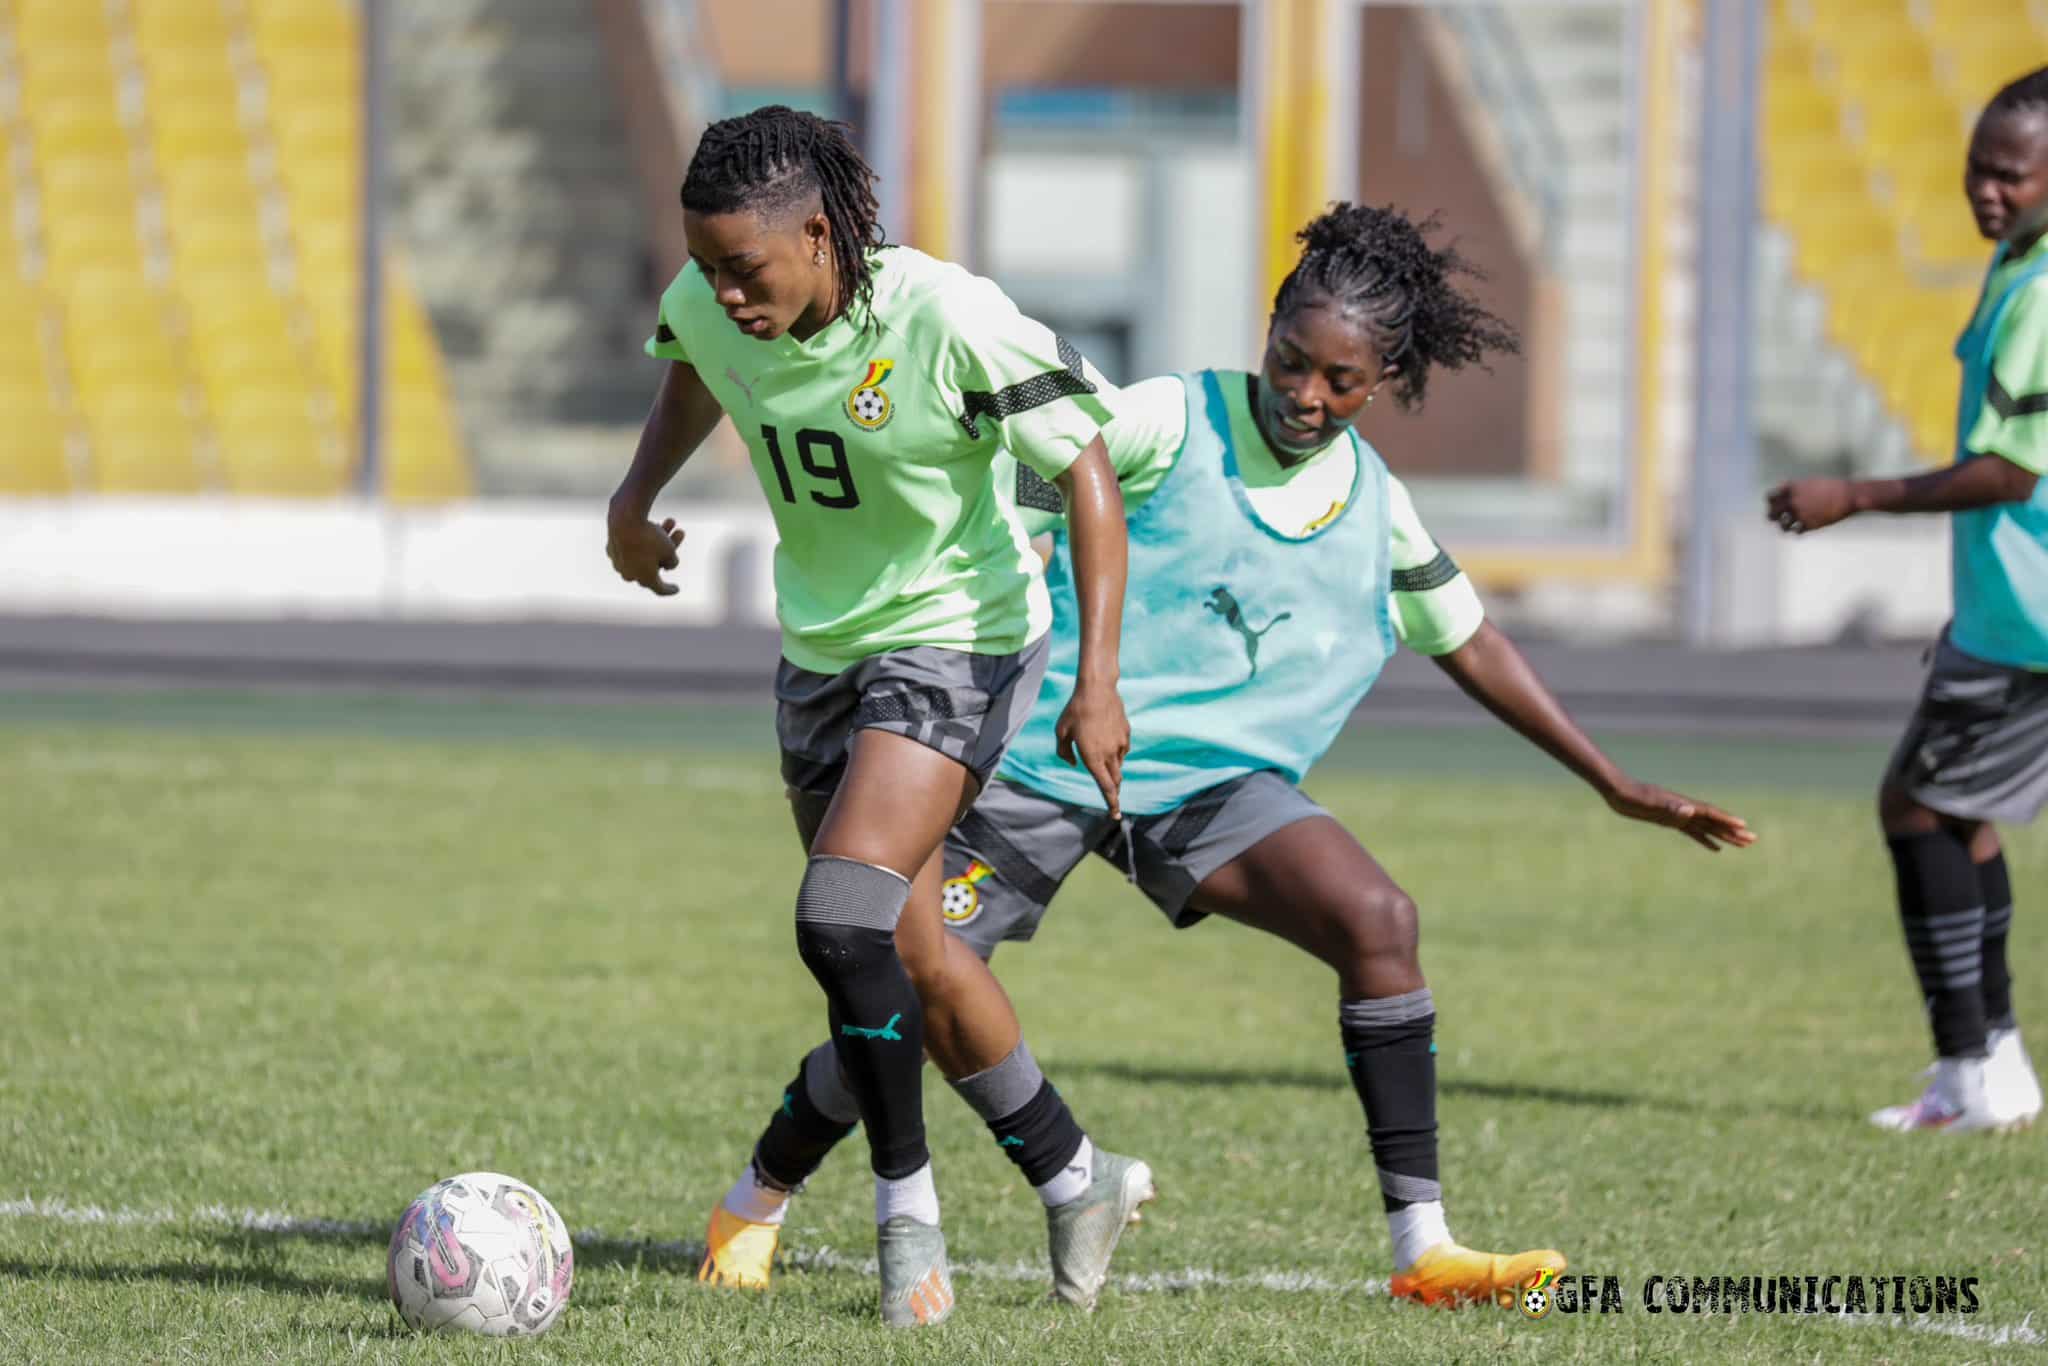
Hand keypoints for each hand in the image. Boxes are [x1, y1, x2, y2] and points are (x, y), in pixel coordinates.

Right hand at [606, 511, 685, 596]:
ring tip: (671, 521)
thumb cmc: (650, 538)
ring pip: (643, 552)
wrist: (623, 521)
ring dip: (659, 538)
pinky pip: (631, 546)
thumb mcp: (669, 549)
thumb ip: (672, 561)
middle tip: (681, 532)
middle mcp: (630, 575)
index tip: (676, 589)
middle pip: (655, 563)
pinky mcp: (611, 549)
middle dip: (669, 548)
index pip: (660, 589)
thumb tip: (667, 564)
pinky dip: (642, 537)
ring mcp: (618, 563)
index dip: (669, 589)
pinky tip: (653, 524)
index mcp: (645, 580)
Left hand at [1054, 679, 1129, 819]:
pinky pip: (1122, 749)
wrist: (1097, 689)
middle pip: (1115, 781)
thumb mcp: (1061, 731)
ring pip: (1119, 764)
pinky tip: (1107, 741)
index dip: (1111, 803)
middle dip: (1114, 791)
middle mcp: (1109, 754)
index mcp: (1093, 757)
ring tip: (1101, 758)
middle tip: (1112, 799)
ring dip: (1112, 769)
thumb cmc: (1075, 710)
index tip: (1115, 815)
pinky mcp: (1126, 733)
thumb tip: (1074, 762)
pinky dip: (1116, 752)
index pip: (1105, 787)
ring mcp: (1120, 743)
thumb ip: (1064, 752)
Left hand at [1602, 778, 1755, 851]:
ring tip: (1742, 844)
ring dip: (1724, 836)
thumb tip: (1690, 810)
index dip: (1726, 820)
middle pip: (1714, 822)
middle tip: (1752, 839)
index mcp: (1683, 805)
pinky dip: (1706, 840)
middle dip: (1733, 831)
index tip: (1744, 826)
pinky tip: (1715, 848)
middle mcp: (1686, 810)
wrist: (1619, 793)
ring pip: (1708, 828)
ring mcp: (1680, 815)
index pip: (1710, 814)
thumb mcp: (1650, 803)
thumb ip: (1670, 807)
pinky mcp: (1672, 821)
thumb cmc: (1633, 796)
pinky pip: (1694, 832)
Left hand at [1766, 478, 1855, 534]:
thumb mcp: (1810, 483)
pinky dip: (1797, 531)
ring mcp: (1800, 513)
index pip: (1769, 498)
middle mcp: (1793, 501)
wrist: (1848, 495)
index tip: (1776, 503)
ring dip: (1784, 527)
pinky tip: (1801, 529)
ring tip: (1788, 526)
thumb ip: (1795, 489)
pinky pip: (1796, 532)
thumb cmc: (1831, 487)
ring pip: (1782, 526)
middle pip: (1772, 513)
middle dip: (1772, 516)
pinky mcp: (1810, 524)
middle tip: (1777, 518)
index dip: (1771, 502)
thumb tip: (1783, 491)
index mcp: (1792, 489)